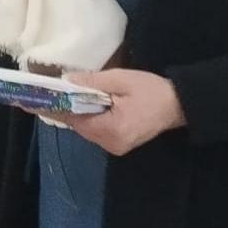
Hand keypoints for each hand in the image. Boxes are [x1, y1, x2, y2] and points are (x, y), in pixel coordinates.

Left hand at [62, 68, 184, 155]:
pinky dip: (94, 119)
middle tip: (69, 90)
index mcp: (112, 130)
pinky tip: (98, 106)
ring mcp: (116, 147)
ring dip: (84, 114)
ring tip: (85, 96)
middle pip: (79, 126)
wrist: (179, 104)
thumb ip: (91, 82)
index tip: (47, 95)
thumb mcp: (120, 79)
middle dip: (73, 108)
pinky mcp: (120, 145)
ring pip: (87, 130)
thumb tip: (66, 80)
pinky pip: (98, 132)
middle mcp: (111, 144)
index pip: (74, 119)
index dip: (61, 105)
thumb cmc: (151, 90)